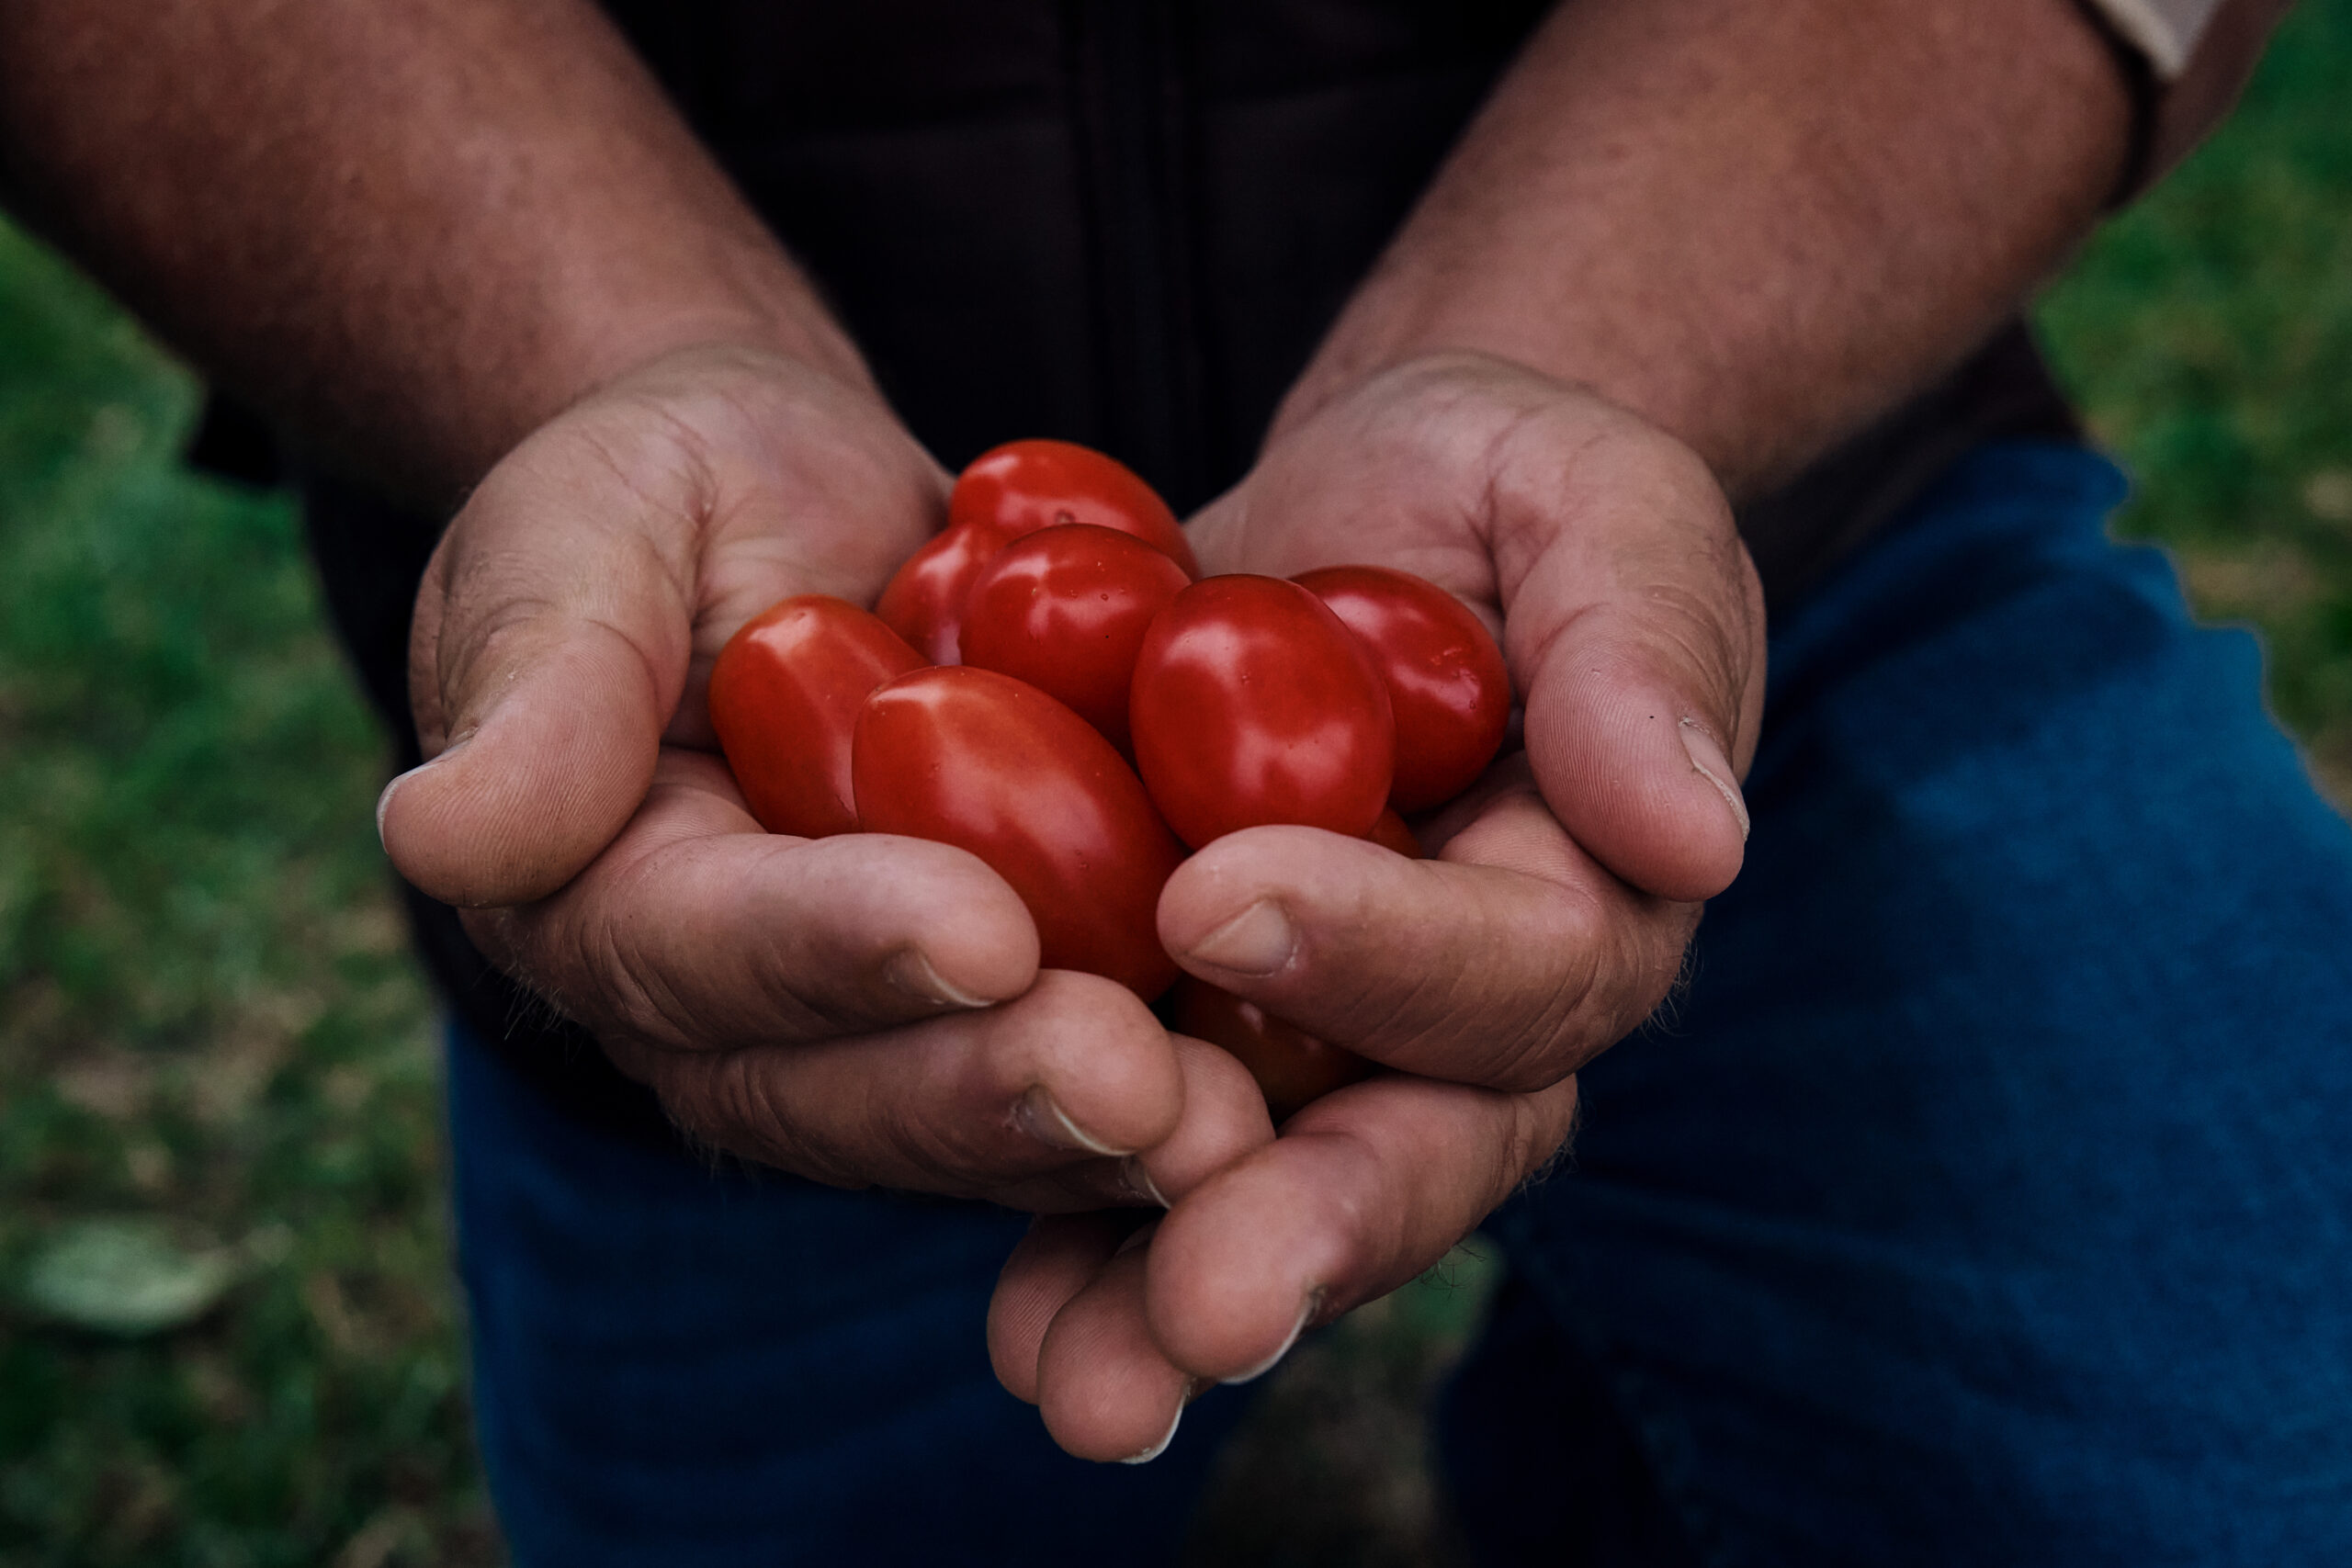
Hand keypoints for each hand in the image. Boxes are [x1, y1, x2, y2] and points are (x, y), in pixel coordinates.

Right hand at [378, 345, 1271, 1208]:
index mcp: (606, 905)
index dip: (835, 947)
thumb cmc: (665, 495)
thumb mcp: (585, 532)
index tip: (975, 930)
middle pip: (850, 1085)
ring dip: (1106, 1132)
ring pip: (975, 1117)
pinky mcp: (995, 1021)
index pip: (705, 950)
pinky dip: (1178, 1090)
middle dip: (993, 1086)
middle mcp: (732, 1017)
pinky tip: (1298, 1088)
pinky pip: (1075, 1074)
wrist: (794, 515)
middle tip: (1141, 1084)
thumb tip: (441, 835)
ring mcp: (870, 1038)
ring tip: (1241, 1124)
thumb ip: (538, 680)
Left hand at [988, 353, 1764, 1457]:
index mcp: (1587, 900)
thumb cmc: (1499, 491)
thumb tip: (1696, 839)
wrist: (1365, 515)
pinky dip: (1075, 1240)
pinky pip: (1141, 1159)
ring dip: (1170, 1295)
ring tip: (1074, 1387)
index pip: (1520, 970)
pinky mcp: (1195, 1043)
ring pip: (1271, 1198)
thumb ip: (1644, 646)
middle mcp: (1468, 1021)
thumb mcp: (1590, 501)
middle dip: (1308, 1228)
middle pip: (1414, 1152)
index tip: (1219, 897)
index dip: (1389, 952)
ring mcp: (1328, 1052)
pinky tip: (1010, 1324)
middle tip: (1206, 1309)